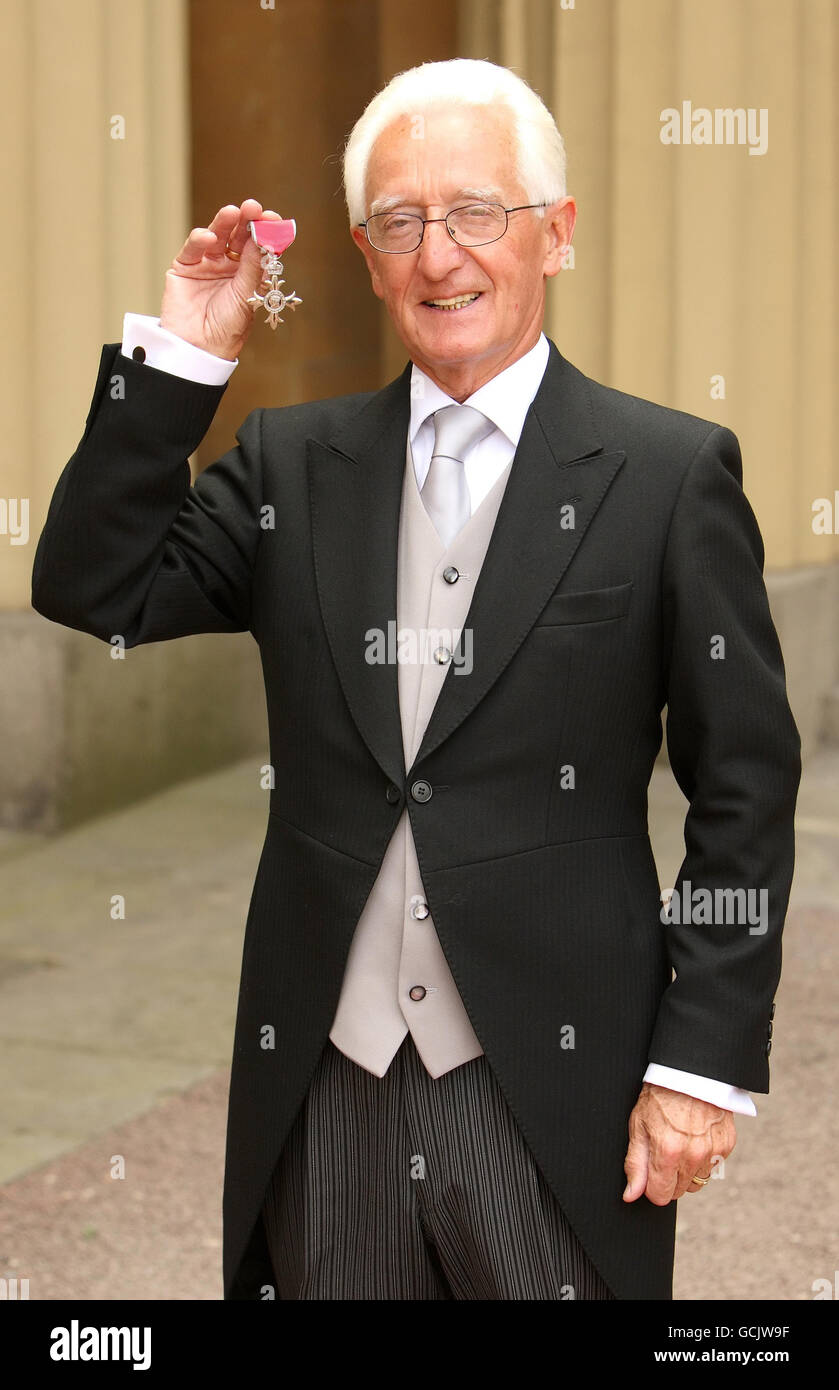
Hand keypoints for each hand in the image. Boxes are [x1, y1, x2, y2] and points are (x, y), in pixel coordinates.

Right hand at [159, 200, 282, 359]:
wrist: (199, 348)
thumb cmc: (227, 328)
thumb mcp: (246, 296)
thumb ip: (251, 266)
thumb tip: (261, 236)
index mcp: (249, 274)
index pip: (258, 246)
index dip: (265, 231)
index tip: (273, 218)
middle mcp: (229, 266)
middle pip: (239, 236)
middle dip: (246, 221)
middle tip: (253, 207)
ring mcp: (207, 264)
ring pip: (217, 235)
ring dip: (225, 222)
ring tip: (233, 212)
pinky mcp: (185, 266)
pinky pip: (194, 247)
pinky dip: (200, 239)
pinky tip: (209, 238)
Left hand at [622, 1082, 735, 1203]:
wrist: (690, 1072)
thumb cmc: (660, 1096)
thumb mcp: (638, 1126)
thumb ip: (635, 1163)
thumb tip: (631, 1195)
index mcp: (669, 1151)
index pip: (660, 1196)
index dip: (651, 1186)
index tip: (650, 1171)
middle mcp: (694, 1155)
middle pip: (680, 1191)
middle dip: (669, 1178)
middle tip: (664, 1152)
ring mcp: (713, 1151)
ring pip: (697, 1181)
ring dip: (688, 1170)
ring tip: (681, 1143)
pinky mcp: (727, 1145)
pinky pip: (713, 1166)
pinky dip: (703, 1158)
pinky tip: (695, 1137)